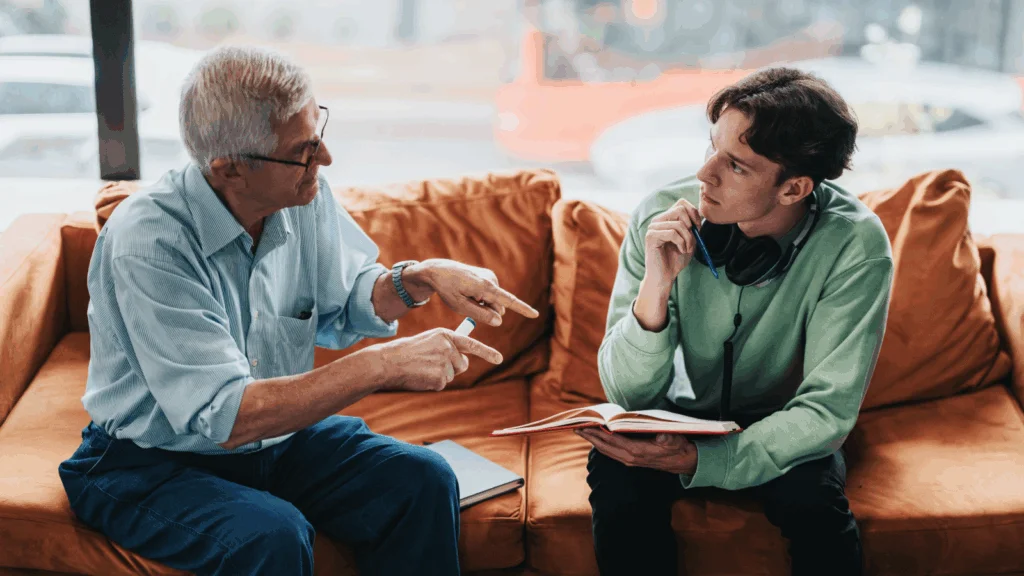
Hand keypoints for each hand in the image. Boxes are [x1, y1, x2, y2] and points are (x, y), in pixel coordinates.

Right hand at [376, 328, 503, 391]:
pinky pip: (441, 384)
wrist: (388, 361)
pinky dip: (432, 384)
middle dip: (453, 367)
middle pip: (462, 364)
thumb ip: (446, 347)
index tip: (499, 359)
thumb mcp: (429, 341)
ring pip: (451, 375)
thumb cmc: (407, 351)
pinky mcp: (440, 377)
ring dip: (440, 375)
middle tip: (433, 365)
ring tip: (422, 369)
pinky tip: (420, 376)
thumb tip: (462, 362)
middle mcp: (448, 347)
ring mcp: (445, 362)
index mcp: (445, 335)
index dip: (487, 352)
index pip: (471, 344)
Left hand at [407, 259, 539, 326]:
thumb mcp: (460, 306)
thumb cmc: (447, 290)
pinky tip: (469, 291)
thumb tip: (499, 321)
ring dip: (482, 305)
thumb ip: (480, 315)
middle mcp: (491, 279)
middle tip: (467, 304)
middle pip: (498, 307)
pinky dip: (481, 298)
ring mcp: (491, 277)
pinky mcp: (489, 276)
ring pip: (494, 302)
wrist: (439, 271)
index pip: (508, 301)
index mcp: (484, 287)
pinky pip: (491, 295)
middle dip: (487, 312)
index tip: (535, 315)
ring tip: (466, 296)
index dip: (522, 309)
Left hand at [575, 428, 697, 475]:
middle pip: (605, 447)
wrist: (683, 462)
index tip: (587, 426)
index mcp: (638, 452)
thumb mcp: (676, 440)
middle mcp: (630, 458)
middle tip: (575, 427)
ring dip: (593, 441)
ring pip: (606, 451)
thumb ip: (669, 438)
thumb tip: (663, 437)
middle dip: (590, 437)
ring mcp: (629, 461)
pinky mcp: (630, 460)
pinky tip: (595, 438)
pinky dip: (601, 445)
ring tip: (581, 431)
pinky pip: (611, 453)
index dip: (599, 433)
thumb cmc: (678, 447)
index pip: (613, 441)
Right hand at [643, 199, 702, 289]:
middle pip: (680, 210)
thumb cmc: (676, 259)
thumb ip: (692, 226)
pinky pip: (672, 233)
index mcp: (666, 219)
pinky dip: (681, 243)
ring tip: (686, 249)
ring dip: (688, 239)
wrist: (665, 276)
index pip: (681, 203)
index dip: (694, 213)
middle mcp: (658, 220)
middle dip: (691, 226)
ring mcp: (653, 227)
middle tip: (692, 241)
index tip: (697, 229)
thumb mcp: (690, 240)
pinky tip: (680, 250)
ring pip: (678, 224)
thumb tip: (698, 215)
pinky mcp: (650, 236)